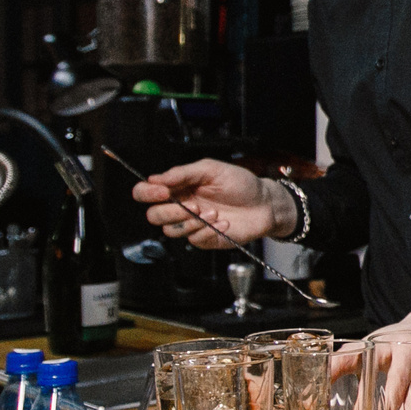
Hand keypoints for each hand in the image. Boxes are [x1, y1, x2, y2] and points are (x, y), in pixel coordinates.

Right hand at [133, 158, 285, 248]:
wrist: (265, 203)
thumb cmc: (240, 184)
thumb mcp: (212, 169)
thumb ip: (183, 173)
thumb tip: (156, 178)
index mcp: (178, 187)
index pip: (146, 193)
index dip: (147, 193)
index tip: (162, 191)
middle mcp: (181, 207)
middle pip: (154, 216)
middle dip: (171, 212)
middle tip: (194, 205)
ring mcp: (192, 224)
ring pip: (170, 231)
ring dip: (191, 222)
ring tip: (214, 212)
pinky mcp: (205, 239)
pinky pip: (194, 240)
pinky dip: (208, 230)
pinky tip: (224, 221)